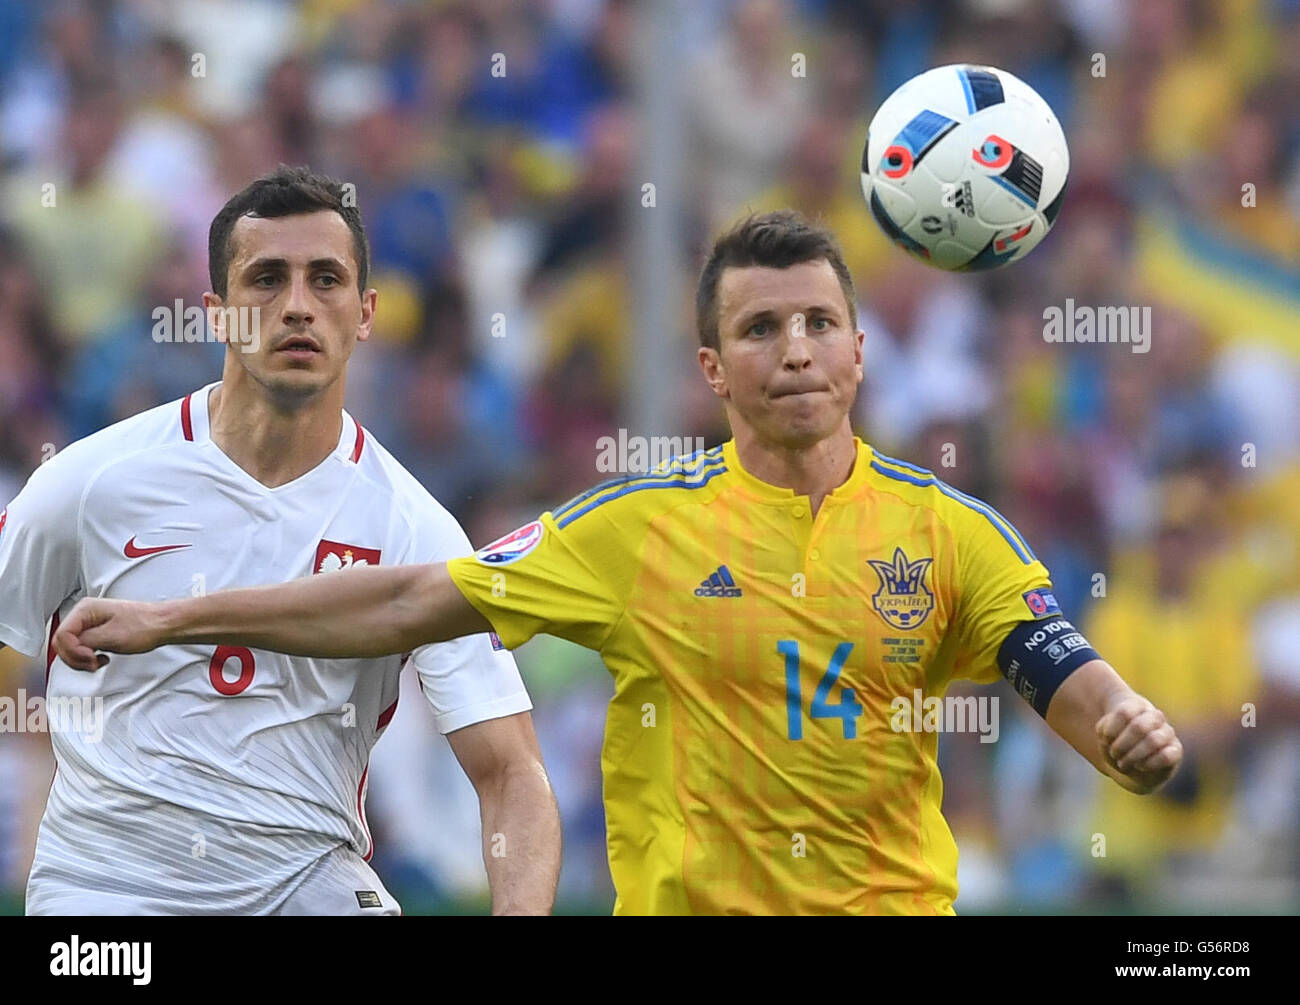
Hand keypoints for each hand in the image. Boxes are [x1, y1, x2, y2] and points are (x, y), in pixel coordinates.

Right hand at [54, 598, 168, 670]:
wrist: (162, 625)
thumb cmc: (144, 626)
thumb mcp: (111, 636)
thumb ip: (85, 642)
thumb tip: (70, 647)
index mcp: (85, 609)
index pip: (61, 635)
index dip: (73, 651)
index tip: (90, 657)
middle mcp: (84, 614)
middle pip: (63, 643)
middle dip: (76, 658)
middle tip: (94, 662)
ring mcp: (89, 623)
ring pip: (71, 648)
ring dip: (82, 660)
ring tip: (99, 661)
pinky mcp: (96, 633)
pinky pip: (81, 649)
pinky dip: (88, 658)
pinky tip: (102, 658)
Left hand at [1095, 693, 1183, 794]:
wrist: (1130, 765)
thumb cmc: (1116, 744)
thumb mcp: (1104, 735)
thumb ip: (1105, 730)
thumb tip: (1110, 733)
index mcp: (1136, 706)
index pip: (1125, 712)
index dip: (1111, 729)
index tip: (1104, 740)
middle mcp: (1155, 716)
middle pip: (1139, 726)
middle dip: (1122, 745)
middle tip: (1113, 754)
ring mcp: (1167, 732)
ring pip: (1153, 740)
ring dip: (1133, 756)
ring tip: (1122, 763)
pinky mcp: (1176, 750)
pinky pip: (1167, 756)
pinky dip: (1149, 763)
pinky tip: (1139, 766)